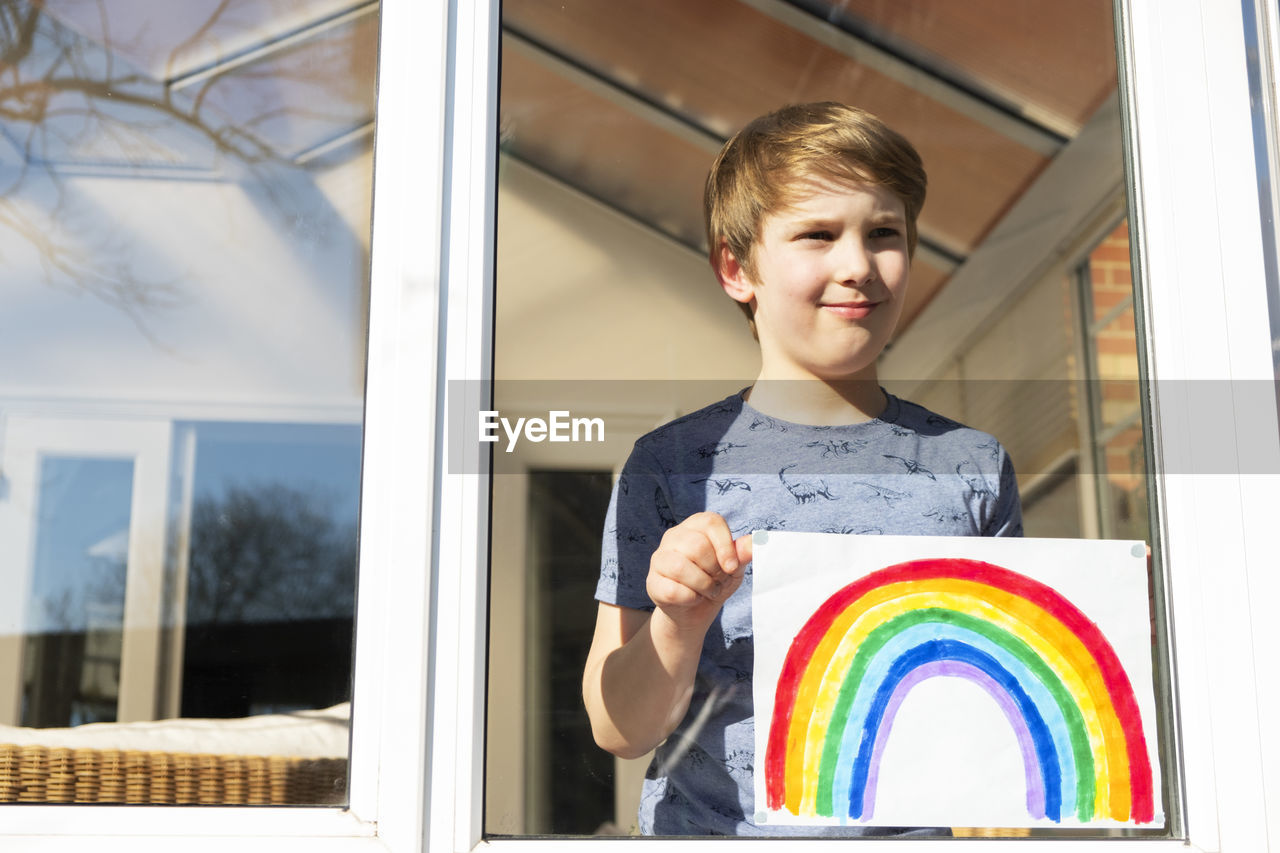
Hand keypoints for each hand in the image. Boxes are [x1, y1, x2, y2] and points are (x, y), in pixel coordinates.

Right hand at [646, 511, 752, 635]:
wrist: (694, 612)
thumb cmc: (715, 582)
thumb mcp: (733, 568)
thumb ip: (742, 554)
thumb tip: (757, 542)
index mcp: (695, 526)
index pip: (711, 522)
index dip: (725, 545)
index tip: (731, 567)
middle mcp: (674, 536)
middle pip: (697, 545)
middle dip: (715, 570)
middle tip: (718, 581)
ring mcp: (659, 558)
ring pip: (681, 567)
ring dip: (703, 585)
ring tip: (708, 591)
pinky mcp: (652, 582)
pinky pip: (673, 589)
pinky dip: (690, 598)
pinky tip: (692, 598)